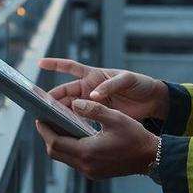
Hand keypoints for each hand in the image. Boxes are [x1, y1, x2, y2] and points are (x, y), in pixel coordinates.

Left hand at [35, 99, 157, 179]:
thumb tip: (74, 103)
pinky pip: (75, 161)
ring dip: (58, 143)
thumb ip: (93, 110)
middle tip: (45, 121)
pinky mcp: (95, 173)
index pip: (55, 142)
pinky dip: (69, 148)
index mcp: (87, 152)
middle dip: (48, 136)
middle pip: (56, 152)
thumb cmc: (135, 137)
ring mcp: (90, 172)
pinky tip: (74, 136)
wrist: (151, 158)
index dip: (44, 130)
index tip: (39, 118)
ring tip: (57, 126)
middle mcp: (85, 165)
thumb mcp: (115, 118)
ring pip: (64, 158)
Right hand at [39, 58, 168, 120]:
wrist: (152, 101)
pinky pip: (81, 118)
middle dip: (52, 98)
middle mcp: (89, 88)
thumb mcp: (126, 80)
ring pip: (70, 107)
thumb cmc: (139, 84)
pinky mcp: (98, 115)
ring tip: (49, 119)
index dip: (54, 64)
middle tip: (41, 106)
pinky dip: (73, 123)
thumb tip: (93, 95)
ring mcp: (92, 102)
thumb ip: (109, 86)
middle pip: (65, 92)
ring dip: (60, 112)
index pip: (69, 67)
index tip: (40, 63)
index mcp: (93, 75)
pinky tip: (67, 129)